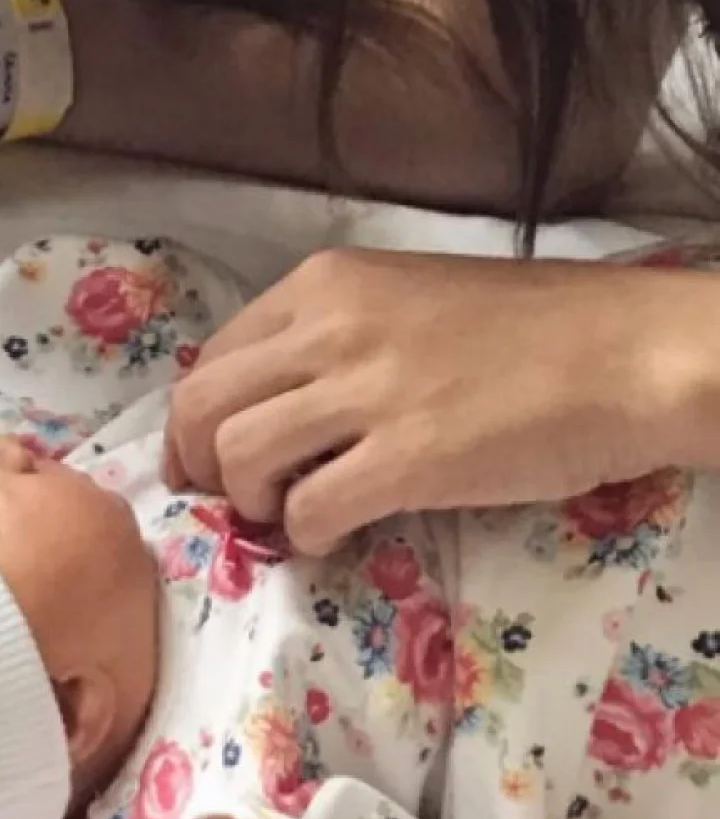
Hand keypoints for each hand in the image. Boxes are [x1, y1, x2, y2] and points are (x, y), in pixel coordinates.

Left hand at [164, 248, 709, 554]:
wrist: (620, 352)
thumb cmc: (526, 326)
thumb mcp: (404, 299)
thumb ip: (332, 336)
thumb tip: (276, 400)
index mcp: (323, 283)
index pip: (215, 352)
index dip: (198, 416)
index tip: (207, 456)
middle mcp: (327, 327)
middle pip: (204, 403)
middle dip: (198, 463)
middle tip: (227, 500)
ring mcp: (365, 390)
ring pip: (240, 454)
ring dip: (250, 500)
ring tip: (288, 515)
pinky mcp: (406, 458)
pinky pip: (308, 509)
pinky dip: (305, 534)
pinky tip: (335, 535)